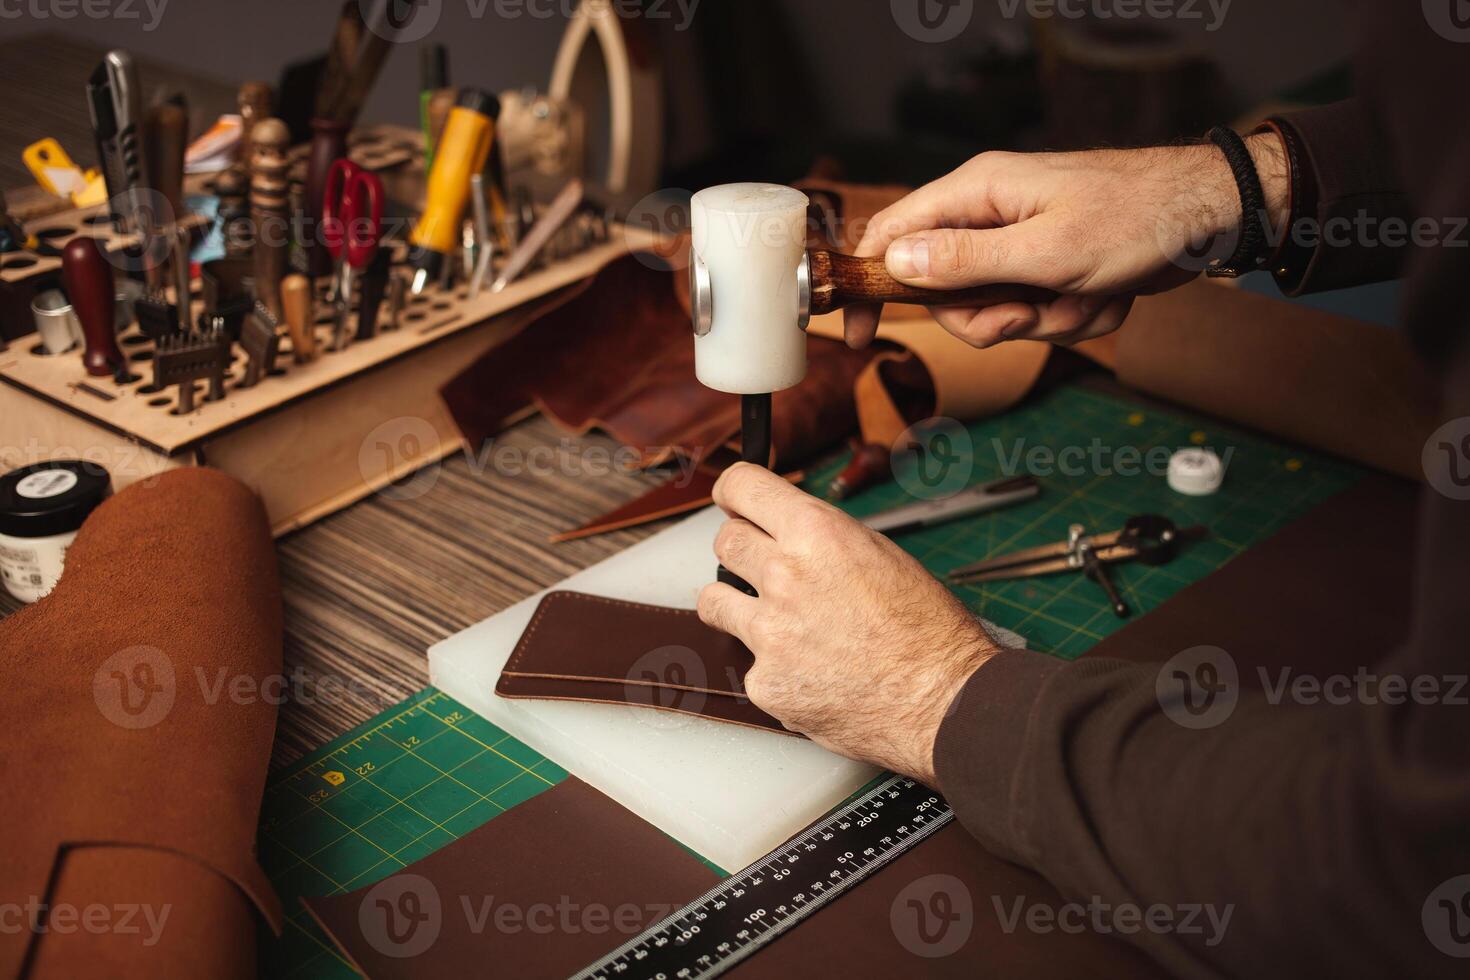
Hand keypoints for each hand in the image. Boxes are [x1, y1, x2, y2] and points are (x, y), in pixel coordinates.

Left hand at [696, 464, 1000, 785]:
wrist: (943, 703)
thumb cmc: (929, 631)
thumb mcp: (884, 556)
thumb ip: (826, 540)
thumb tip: (792, 533)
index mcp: (817, 534)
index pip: (742, 487)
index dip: (735, 492)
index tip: (733, 501)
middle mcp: (785, 575)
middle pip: (725, 541)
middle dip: (741, 548)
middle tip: (762, 565)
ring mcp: (769, 633)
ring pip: (715, 600)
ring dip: (738, 604)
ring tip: (778, 620)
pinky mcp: (765, 682)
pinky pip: (749, 662)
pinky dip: (773, 665)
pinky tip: (810, 671)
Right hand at [843, 134, 1288, 349]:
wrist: (1212, 216)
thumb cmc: (1137, 219)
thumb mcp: (1045, 250)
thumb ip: (965, 259)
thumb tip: (897, 261)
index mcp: (977, 193)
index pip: (892, 235)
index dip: (870, 285)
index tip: (862, 336)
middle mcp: (992, 215)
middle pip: (948, 293)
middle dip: (994, 318)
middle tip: (1032, 311)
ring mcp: (1022, 242)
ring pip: (998, 311)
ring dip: (1045, 319)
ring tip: (1087, 294)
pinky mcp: (1051, 265)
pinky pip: (1039, 312)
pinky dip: (1074, 315)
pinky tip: (1107, 293)